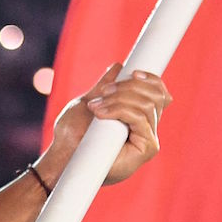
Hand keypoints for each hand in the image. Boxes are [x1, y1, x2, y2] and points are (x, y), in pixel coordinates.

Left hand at [40, 64, 170, 188]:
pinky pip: (140, 119)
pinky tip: (101, 114)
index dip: (151, 80)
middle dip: (128, 87)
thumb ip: (104, 87)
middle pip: (155, 96)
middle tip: (103, 91)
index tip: (134, 72)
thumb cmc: (72, 134)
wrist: (63, 155)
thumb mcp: (89, 102)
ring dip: (120, 98)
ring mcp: (149, 139)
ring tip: (96, 107)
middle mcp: (147, 128)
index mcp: (138, 117)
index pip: (159, 94)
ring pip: (146, 105)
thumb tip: (120, 66)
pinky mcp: (147, 149)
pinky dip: (120, 110)